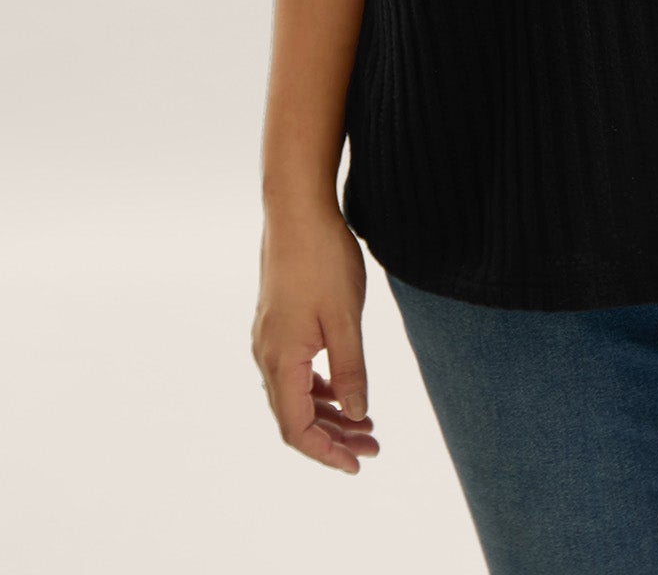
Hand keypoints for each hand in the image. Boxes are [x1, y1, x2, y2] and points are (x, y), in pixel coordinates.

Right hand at [252, 202, 379, 473]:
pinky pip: (296, 372)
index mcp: (281, 361)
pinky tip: (345, 391)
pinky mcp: (278, 324)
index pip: (296, 429)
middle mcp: (267, 355)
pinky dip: (321, 389)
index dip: (326, 453)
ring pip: (296, 395)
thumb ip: (352, 370)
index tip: (357, 463)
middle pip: (295, 417)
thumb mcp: (345, 319)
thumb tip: (358, 415)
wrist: (296, 210)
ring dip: (329, 414)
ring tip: (367, 424)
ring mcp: (270, 339)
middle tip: (374, 446)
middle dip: (334, 438)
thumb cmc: (322, 260)